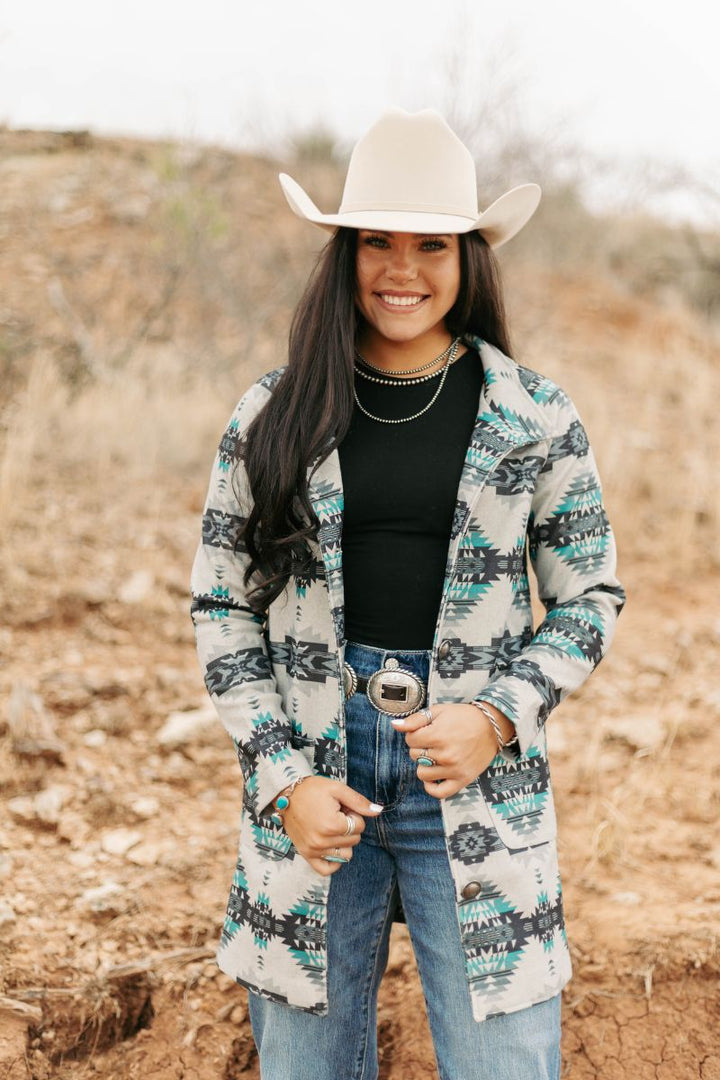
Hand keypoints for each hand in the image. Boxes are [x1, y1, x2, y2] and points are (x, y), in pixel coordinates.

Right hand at [279, 777, 382, 876]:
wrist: (287, 794)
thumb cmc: (313, 789)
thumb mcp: (337, 789)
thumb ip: (359, 802)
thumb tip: (379, 811)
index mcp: (331, 825)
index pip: (360, 826)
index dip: (354, 814)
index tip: (342, 807)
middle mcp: (322, 841)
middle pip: (354, 840)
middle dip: (349, 827)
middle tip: (335, 815)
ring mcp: (313, 850)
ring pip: (345, 855)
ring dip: (343, 842)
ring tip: (331, 827)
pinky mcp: (306, 855)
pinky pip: (326, 869)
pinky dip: (334, 861)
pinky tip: (332, 847)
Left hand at [391, 702, 513, 798]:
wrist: (491, 727)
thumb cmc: (464, 717)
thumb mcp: (439, 711)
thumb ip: (415, 719)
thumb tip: (394, 725)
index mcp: (438, 735)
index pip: (410, 740)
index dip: (414, 734)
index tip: (424, 731)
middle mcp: (445, 755)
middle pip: (414, 755)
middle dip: (420, 747)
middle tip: (433, 740)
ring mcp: (454, 769)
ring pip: (422, 773)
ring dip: (425, 764)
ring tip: (435, 755)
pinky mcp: (462, 780)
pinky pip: (439, 793)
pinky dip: (432, 786)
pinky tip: (434, 776)